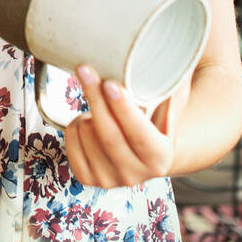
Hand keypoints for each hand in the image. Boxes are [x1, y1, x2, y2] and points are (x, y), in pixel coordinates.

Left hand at [62, 64, 192, 188]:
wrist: (143, 149)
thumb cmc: (156, 115)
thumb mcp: (171, 100)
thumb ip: (170, 85)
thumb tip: (165, 61)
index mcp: (160, 159)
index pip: (139, 135)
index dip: (123, 110)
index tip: (110, 83)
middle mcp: (135, 176)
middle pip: (107, 134)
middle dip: (94, 97)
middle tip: (85, 68)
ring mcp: (108, 180)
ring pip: (85, 134)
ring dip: (88, 110)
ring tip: (103, 106)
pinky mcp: (86, 177)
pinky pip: (70, 140)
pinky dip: (76, 123)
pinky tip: (90, 122)